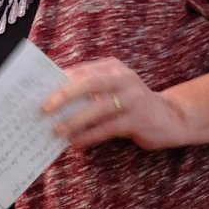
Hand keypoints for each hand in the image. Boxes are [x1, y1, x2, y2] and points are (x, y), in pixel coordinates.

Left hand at [42, 57, 185, 150]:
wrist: (170, 117)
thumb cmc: (132, 103)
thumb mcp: (112, 89)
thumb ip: (89, 89)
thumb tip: (54, 97)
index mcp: (112, 67)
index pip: (81, 71)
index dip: (58, 80)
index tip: (38, 91)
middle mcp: (123, 77)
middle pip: (88, 83)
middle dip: (63, 95)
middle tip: (44, 108)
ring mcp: (133, 98)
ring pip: (98, 107)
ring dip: (75, 120)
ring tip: (57, 130)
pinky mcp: (139, 119)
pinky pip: (109, 127)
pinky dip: (90, 135)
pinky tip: (76, 142)